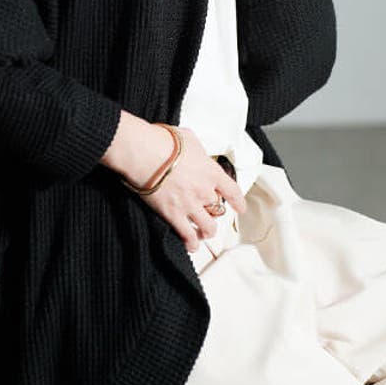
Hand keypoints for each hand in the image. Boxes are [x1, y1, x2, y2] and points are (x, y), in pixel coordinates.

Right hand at [129, 126, 246, 252]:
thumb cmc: (164, 141)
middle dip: (215, 213)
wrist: (145, 153)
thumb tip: (192, 150)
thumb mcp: (188, 138)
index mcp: (211, 172)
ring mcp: (190, 205)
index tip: (240, 207)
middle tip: (210, 215)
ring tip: (204, 234)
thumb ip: (196, 149)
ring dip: (207, 231)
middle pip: (218, 209)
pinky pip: (187, 235)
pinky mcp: (173, 215)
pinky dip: (191, 243)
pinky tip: (191, 246)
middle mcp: (205, 191)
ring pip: (208, 227)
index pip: (232, 190)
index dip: (238, 201)